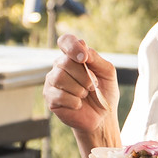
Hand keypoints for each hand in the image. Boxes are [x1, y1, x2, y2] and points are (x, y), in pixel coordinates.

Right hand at [44, 33, 119, 147]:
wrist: (102, 117)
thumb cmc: (104, 92)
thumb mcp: (107, 72)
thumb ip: (96, 58)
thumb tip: (83, 46)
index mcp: (73, 57)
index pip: (65, 41)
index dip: (72, 46)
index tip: (84, 58)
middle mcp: (60, 66)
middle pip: (65, 62)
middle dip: (84, 76)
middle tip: (93, 86)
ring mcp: (52, 82)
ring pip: (60, 77)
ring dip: (79, 89)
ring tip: (85, 95)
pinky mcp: (50, 97)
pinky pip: (58, 95)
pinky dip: (74, 101)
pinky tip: (79, 104)